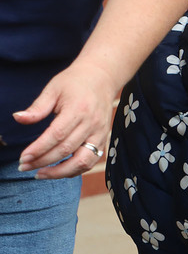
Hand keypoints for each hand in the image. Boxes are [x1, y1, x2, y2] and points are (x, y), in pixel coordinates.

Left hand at [15, 61, 117, 177]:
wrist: (102, 78)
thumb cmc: (74, 83)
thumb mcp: (53, 89)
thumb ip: (37, 107)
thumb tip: (17, 118)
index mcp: (78, 109)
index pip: (57, 135)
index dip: (39, 149)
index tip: (23, 158)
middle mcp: (92, 124)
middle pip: (67, 150)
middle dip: (43, 162)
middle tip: (23, 167)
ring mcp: (100, 133)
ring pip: (82, 161)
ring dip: (61, 172)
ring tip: (40, 174)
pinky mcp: (103, 139)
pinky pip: (91, 161)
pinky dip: (74, 170)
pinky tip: (58, 170)